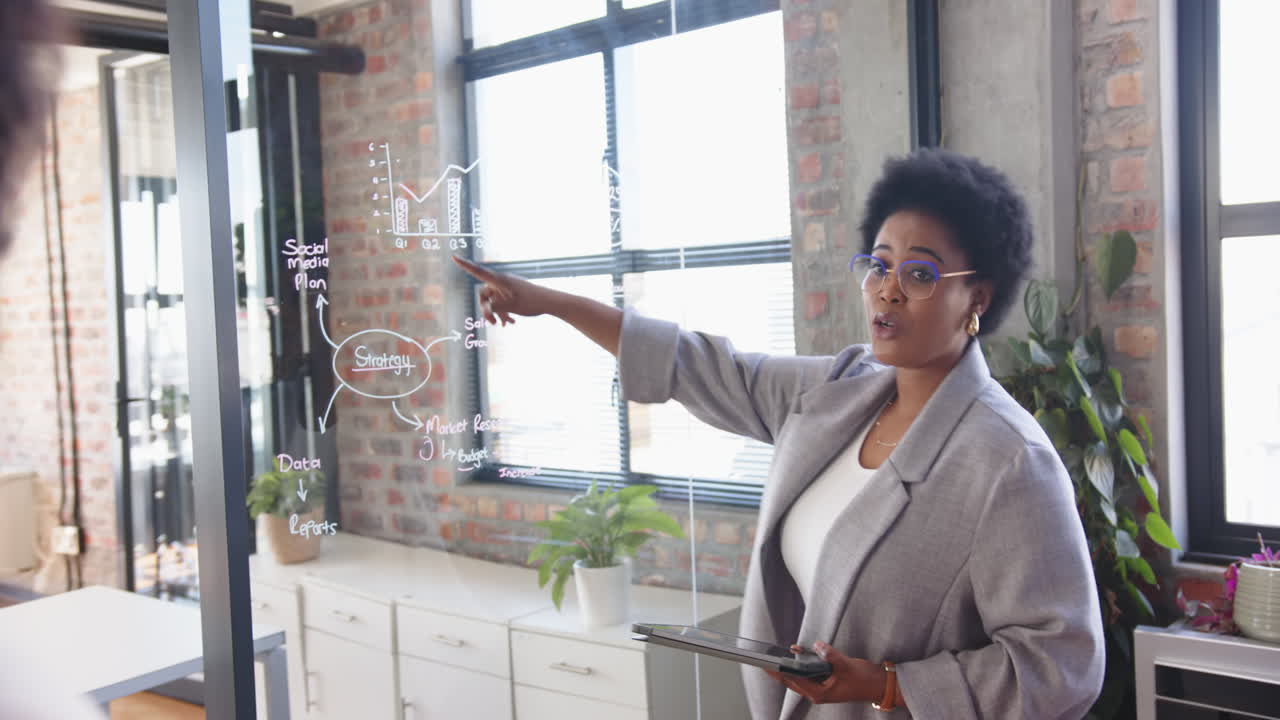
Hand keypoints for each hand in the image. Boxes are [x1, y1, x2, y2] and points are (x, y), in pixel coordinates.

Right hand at [451, 255, 557, 325]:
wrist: (549, 301)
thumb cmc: (531, 302)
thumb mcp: (509, 307)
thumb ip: (494, 307)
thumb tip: (485, 307)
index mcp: (499, 280)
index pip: (478, 271)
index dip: (465, 265)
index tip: (454, 257)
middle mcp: (501, 282)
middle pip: (484, 294)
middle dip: (487, 310)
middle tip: (493, 323)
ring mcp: (507, 288)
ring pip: (494, 301)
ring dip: (497, 313)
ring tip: (505, 325)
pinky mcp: (512, 294)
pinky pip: (502, 303)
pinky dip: (504, 312)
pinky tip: (511, 323)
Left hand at [764, 642, 883, 705]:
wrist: (879, 685)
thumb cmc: (864, 680)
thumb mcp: (847, 666)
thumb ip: (831, 656)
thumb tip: (817, 646)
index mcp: (819, 693)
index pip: (792, 680)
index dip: (778, 671)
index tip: (765, 664)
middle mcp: (817, 692)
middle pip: (791, 680)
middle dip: (778, 670)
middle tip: (763, 658)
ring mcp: (820, 687)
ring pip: (798, 676)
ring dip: (789, 666)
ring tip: (774, 655)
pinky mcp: (825, 681)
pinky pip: (808, 672)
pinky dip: (801, 662)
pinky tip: (796, 651)